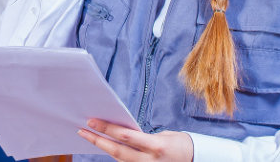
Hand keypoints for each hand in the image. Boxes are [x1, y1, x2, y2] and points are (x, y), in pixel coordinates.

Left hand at [78, 119, 193, 161]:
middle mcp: (149, 161)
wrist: (196, 161)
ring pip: (119, 160)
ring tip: (90, 136)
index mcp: (155, 146)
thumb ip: (143, 137)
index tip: (92, 121)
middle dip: (98, 140)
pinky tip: (106, 146)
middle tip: (83, 130)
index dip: (107, 128)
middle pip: (117, 151)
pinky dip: (115, 156)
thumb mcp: (164, 135)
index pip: (125, 136)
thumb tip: (123, 132)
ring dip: (103, 148)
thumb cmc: (180, 145)